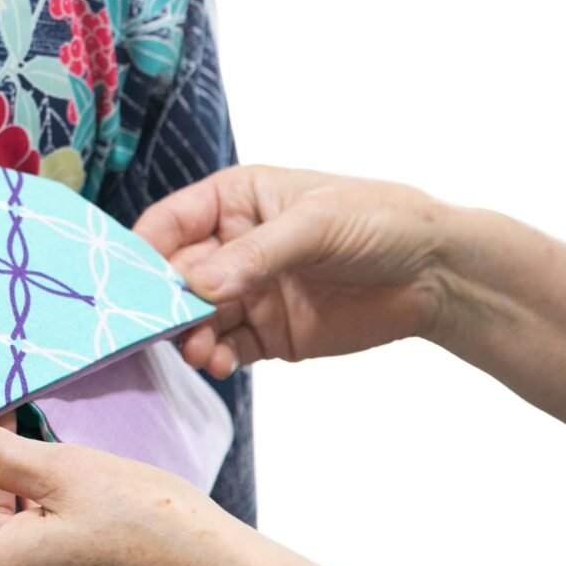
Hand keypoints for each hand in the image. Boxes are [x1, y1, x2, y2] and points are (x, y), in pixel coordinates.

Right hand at [133, 166, 452, 377]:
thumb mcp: (315, 225)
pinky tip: (220, 363)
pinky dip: (216, 358)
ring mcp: (247, 293)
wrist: (439, 273)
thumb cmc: (381, 221)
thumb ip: (254, 256)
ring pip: (195, 319)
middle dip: (161, 303)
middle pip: (173, 277)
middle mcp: (231, 247)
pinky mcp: (267, 333)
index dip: (142, 252)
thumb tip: (196, 287)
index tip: (126, 283)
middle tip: (156, 327)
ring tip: (198, 351)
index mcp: (233, 201)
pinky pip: (226, 348)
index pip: (168, 224)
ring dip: (188, 336)